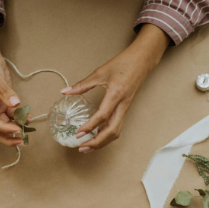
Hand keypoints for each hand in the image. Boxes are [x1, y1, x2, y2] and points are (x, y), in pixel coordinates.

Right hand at [0, 10, 22, 145]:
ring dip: (15, 126)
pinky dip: (18, 117)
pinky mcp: (0, 104)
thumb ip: (6, 94)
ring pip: (3, 124)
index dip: (4, 128)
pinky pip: (10, 114)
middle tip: (21, 141)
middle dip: (8, 137)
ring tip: (28, 129)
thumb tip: (16, 105)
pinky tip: (27, 118)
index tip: (17, 129)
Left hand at [61, 24, 168, 152]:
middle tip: (82, 147)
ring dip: (102, 141)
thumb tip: (65, 91)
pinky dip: (107, 135)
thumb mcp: (100, 72)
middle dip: (97, 142)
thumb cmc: (123, 64)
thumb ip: (82, 85)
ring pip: (116, 131)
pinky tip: (97, 136)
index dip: (90, 126)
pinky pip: (117, 126)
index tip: (79, 134)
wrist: (143, 60)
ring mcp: (125, 108)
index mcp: (116, 95)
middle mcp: (122, 105)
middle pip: (112, 131)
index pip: (102, 116)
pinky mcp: (125, 109)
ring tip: (88, 146)